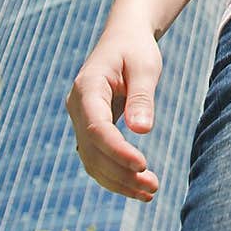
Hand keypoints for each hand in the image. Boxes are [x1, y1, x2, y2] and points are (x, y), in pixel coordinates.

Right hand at [65, 27, 162, 200]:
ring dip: (118, 180)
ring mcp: (80, 120)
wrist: (124, 38)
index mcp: (87, 87)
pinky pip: (97, 158)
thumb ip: (142, 97)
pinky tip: (138, 187)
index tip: (142, 164)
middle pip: (92, 150)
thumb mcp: (145, 66)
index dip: (117, 150)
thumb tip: (142, 131)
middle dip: (120, 173)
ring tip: (150, 192)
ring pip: (92, 161)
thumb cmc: (136, 49)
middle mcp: (77, 107)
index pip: (97, 128)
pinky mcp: (90, 129)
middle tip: (153, 187)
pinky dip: (115, 175)